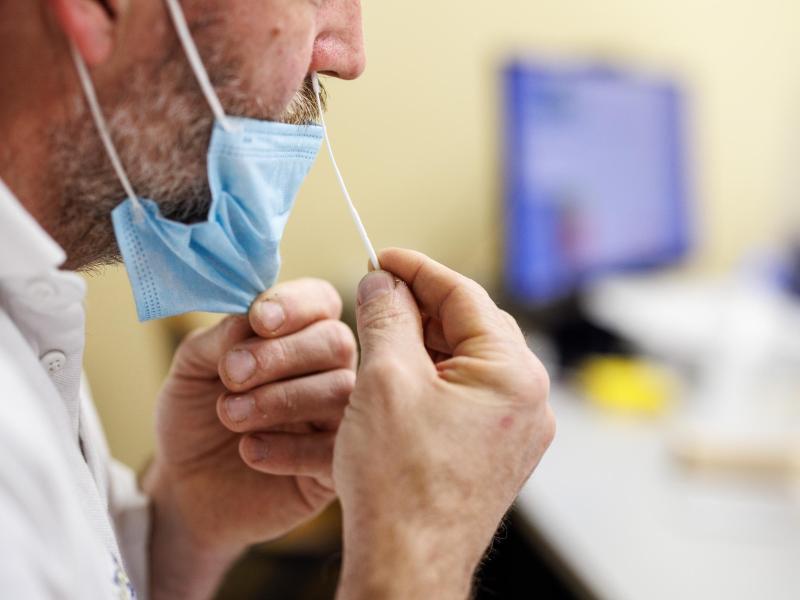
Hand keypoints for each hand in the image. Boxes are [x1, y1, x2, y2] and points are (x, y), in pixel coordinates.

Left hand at [143, 279, 356, 598]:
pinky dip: (290, 449)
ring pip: (340, 392)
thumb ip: (219, 339)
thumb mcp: (191, 371)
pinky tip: (249, 451)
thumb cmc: (195, 419)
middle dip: (282, 354)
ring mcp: (337, 419)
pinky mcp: (334, 467)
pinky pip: (334, 450)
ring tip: (230, 416)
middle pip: (336, 342)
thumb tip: (248, 320)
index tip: (258, 320)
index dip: (296, 305)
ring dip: (280, 399)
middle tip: (230, 375)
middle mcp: (328, 371)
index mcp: (300, 334)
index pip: (320, 301)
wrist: (185, 490)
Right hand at [334, 249, 554, 599]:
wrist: (407, 564)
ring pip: (465, 362)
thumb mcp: (385, 380)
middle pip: (469, 327)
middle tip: (373, 296)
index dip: (417, 270)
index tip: (383, 258)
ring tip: (376, 337)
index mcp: (512, 373)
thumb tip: (382, 283)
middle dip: (418, 307)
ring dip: (420, 344)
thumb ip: (387, 316)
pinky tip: (394, 379)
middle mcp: (526, 400)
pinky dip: (430, 379)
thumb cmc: (400, 484)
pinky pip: (465, 396)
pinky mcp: (495, 452)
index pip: (465, 295)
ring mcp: (514, 430)